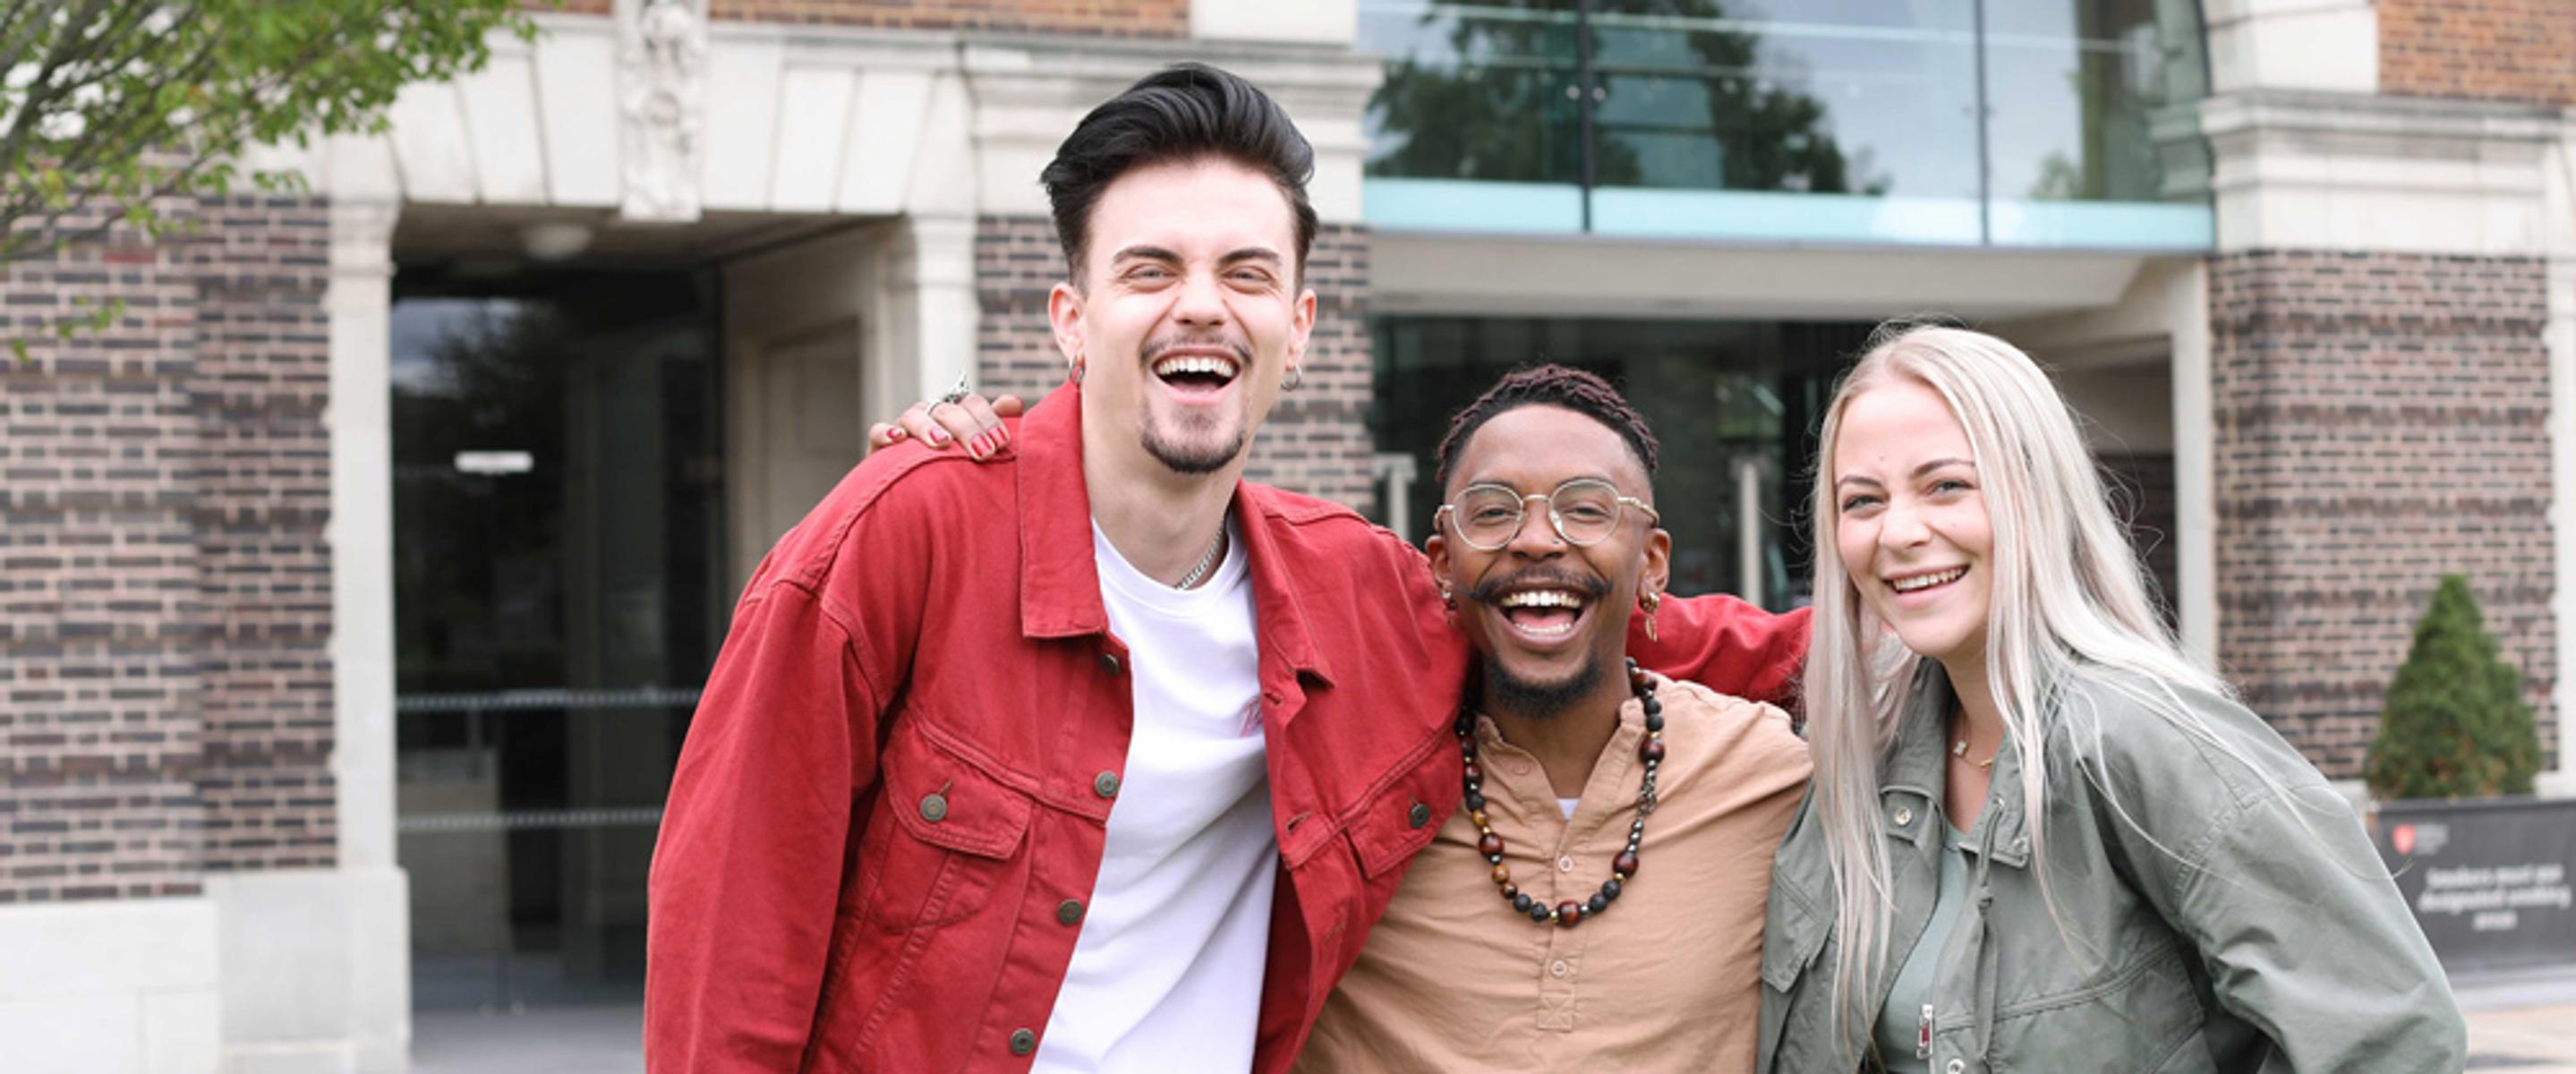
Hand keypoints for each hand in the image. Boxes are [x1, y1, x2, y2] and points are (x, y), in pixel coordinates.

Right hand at [868, 392, 1024, 458]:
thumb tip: (1015, 402)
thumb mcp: (977, 451)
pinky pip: (877, 432)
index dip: (988, 419)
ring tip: (942, 442)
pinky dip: (885, 432)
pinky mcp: (879, 446)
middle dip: (967, 428)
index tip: (1002, 442)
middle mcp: (931, 416)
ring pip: (914, 415)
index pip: (972, 404)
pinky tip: (897, 439)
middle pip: (948, 410)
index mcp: (957, 414)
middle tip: (984, 452)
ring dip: (929, 427)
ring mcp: (905, 428)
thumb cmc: (954, 471)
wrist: (913, 496)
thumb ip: (995, 427)